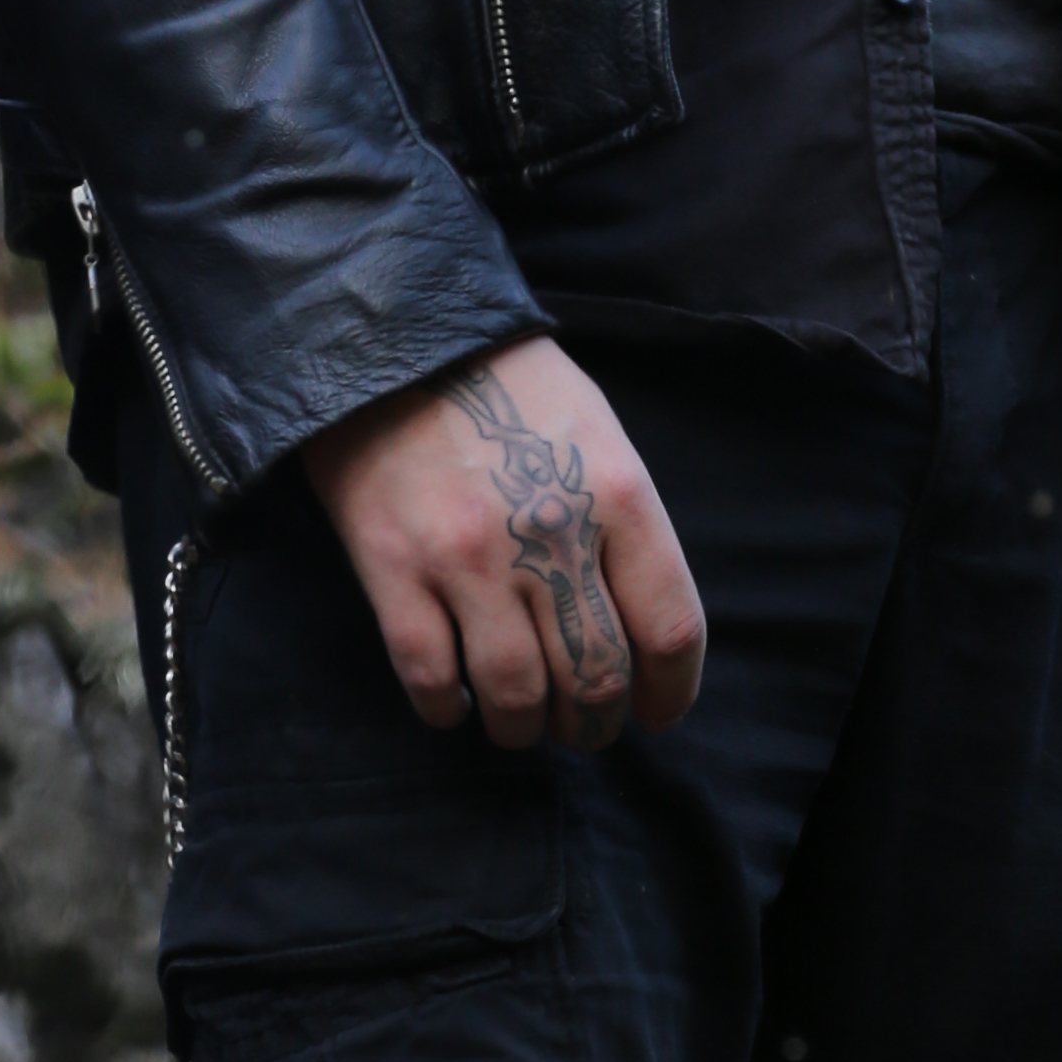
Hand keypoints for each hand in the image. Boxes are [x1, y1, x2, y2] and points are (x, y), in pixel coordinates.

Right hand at [302, 334, 705, 753]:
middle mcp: (550, 534)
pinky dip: (446, 710)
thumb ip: (623, 524)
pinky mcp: (393, 568)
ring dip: (524, 728)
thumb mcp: (596, 431)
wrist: (390, 333)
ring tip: (520, 725)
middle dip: (596, 723)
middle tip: (584, 728)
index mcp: (617, 495)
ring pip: (516, 694)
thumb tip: (635, 625)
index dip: (671, 692)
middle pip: (596, 676)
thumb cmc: (503, 383)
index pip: (669, 629)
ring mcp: (467, 557)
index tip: (657, 712)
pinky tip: (454, 705)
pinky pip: (429, 676)